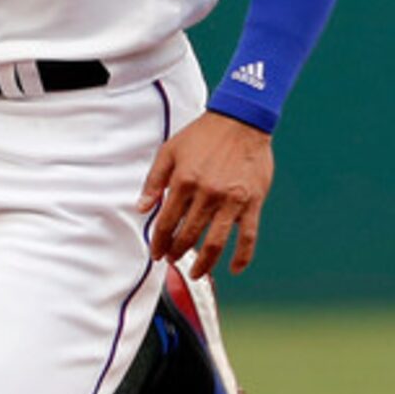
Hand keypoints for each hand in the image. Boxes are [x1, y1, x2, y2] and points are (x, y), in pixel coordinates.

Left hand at [139, 111, 273, 276]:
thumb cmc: (204, 135)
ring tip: (196, 273)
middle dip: (177, 252)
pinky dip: (242, 256)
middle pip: (188, 235)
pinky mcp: (252, 202)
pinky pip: (248, 236)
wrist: (241, 120)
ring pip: (215, 243)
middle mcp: (207, 194)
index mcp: (184, 182)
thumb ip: (154, 180)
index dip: (159, 242)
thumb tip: (142, 208)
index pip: (166, 223)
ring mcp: (231, 201)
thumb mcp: (170, 151)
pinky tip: (233, 269)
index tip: (157, 253)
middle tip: (173, 259)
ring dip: (204, 263)